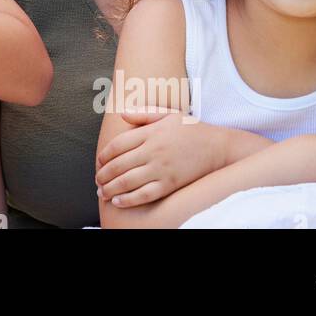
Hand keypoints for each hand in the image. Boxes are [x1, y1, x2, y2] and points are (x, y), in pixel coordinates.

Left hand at [96, 107, 225, 206]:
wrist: (218, 147)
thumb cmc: (192, 129)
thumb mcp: (168, 114)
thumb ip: (144, 114)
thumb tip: (122, 114)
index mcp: (150, 133)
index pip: (117, 145)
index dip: (104, 155)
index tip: (99, 162)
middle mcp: (153, 151)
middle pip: (119, 165)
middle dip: (103, 175)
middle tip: (97, 181)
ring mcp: (161, 169)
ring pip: (127, 181)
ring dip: (110, 188)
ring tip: (102, 193)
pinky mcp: (170, 184)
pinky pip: (144, 194)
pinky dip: (128, 199)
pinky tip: (117, 201)